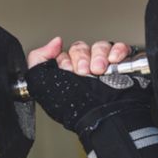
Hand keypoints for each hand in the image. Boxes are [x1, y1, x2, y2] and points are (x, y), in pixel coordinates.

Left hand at [22, 36, 157, 157]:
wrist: (103, 115)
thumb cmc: (74, 108)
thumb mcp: (40, 84)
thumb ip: (36, 60)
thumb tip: (53, 43)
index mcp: (63, 76)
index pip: (63, 53)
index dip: (64, 60)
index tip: (67, 71)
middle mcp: (82, 72)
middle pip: (81, 47)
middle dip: (81, 59)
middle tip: (84, 73)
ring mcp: (103, 68)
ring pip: (99, 46)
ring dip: (98, 56)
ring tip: (99, 71)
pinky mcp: (121, 67)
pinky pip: (120, 48)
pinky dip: (117, 51)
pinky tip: (113, 61)